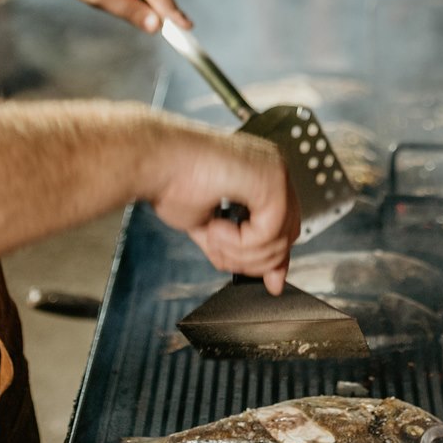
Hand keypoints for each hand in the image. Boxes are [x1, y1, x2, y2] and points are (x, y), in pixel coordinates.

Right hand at [147, 129, 297, 290]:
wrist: (154, 161)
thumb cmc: (173, 183)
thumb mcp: (218, 228)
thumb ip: (247, 250)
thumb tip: (274, 281)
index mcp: (263, 176)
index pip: (287, 226)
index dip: (273, 258)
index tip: (268, 281)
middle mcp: (274, 169)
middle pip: (288, 236)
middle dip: (254, 259)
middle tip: (222, 256)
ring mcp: (274, 171)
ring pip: (278, 239)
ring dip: (240, 252)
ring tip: (212, 237)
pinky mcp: (268, 179)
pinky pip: (267, 232)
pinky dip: (237, 241)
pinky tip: (214, 226)